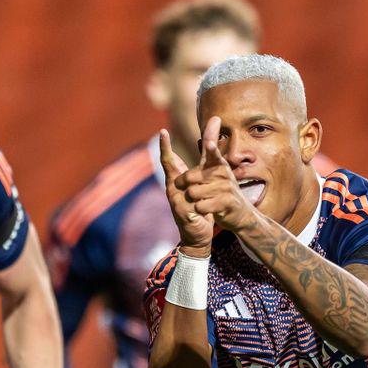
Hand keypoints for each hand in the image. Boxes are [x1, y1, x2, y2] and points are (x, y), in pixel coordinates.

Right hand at [159, 128, 212, 255]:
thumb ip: (203, 169)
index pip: (169, 161)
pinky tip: (201, 189)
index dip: (165, 146)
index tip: (162, 130)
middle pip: (169, 166)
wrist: (197, 236)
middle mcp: (172, 188)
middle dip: (165, 149)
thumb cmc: (198, 208)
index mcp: (177, 181)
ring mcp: (175, 200)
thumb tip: (206, 148)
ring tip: (187, 166)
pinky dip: (199, 194)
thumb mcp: (202, 186)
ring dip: (190, 172)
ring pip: (183, 180)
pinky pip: (192, 198)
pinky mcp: (183, 212)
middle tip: (162, 131)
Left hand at [179, 117, 259, 232]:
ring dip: (193, 199)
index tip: (210, 135)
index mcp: (219, 164)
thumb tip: (213, 122)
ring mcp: (226, 188)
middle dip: (184, 185)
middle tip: (191, 190)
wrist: (240, 215)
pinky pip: (201, 205)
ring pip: (194, 192)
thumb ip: (211, 151)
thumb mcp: (218, 170)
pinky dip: (200, 209)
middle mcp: (223, 173)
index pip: (213, 151)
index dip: (211, 144)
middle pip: (190, 176)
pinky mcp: (227, 203)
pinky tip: (208, 209)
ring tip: (204, 200)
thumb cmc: (223, 191)